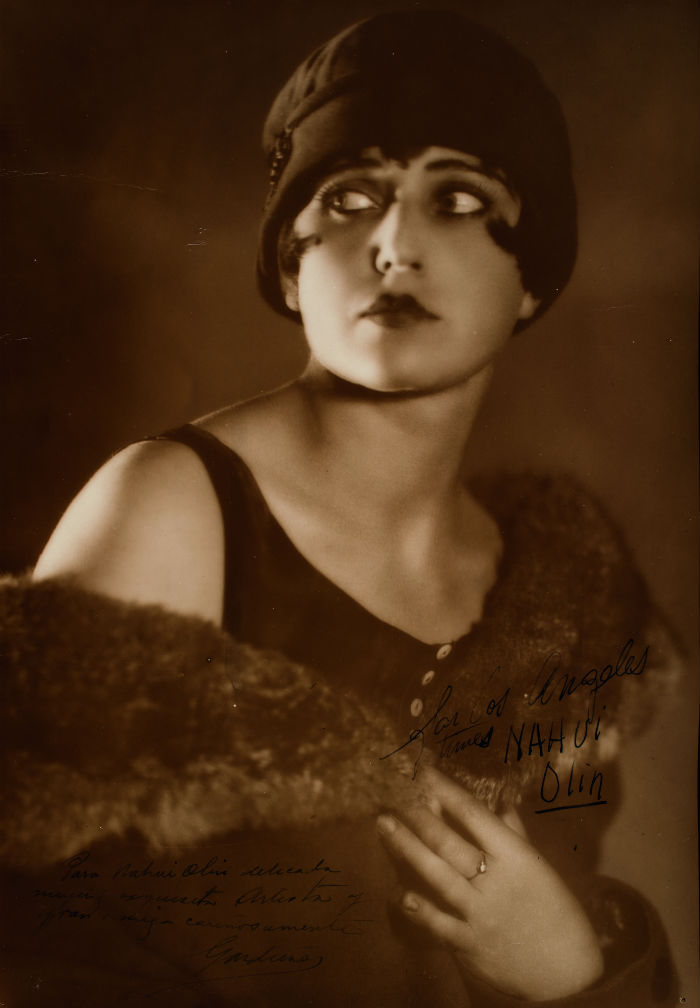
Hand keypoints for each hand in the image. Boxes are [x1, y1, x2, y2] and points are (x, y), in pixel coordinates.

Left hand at [377, 767, 603, 1000]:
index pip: (473, 814)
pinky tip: (398, 891)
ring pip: (436, 874)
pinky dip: (417, 906)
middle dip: (417, 815)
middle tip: (392, 794)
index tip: (423, 771)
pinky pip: (436, 922)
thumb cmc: (557, 913)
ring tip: (383, 825)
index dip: (445, 790)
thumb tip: (501, 802)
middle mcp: (495, 881)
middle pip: (448, 841)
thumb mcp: (541, 869)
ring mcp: (479, 914)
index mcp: (516, 857)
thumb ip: (516, 835)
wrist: (568, 976)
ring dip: (406, 848)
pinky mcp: (469, 945)